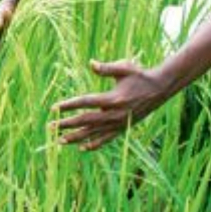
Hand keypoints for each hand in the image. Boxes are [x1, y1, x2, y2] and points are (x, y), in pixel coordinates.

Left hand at [49, 60, 171, 150]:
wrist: (160, 89)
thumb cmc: (140, 75)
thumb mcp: (124, 68)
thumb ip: (106, 68)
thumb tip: (91, 63)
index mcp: (113, 98)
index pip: (85, 103)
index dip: (69, 106)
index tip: (54, 108)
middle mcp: (115, 114)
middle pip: (85, 121)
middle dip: (67, 124)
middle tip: (50, 126)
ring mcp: (119, 123)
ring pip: (93, 133)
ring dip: (75, 138)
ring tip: (59, 141)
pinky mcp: (123, 128)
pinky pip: (106, 139)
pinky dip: (94, 145)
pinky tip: (82, 148)